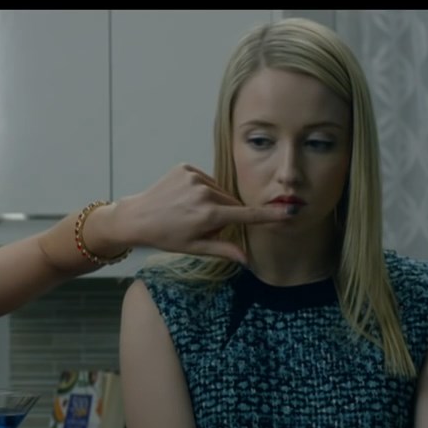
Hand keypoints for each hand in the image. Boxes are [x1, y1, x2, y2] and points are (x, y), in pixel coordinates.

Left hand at [107, 163, 292, 264]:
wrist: (137, 217)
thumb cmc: (166, 236)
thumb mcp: (195, 248)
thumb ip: (224, 250)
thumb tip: (248, 260)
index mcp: (209, 215)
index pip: (246, 215)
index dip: (269, 214)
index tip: (289, 210)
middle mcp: (204, 193)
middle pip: (231, 204)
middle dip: (225, 214)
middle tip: (203, 224)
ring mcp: (194, 178)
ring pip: (219, 191)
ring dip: (213, 201)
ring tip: (191, 212)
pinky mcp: (186, 168)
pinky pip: (205, 180)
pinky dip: (201, 189)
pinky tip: (185, 198)